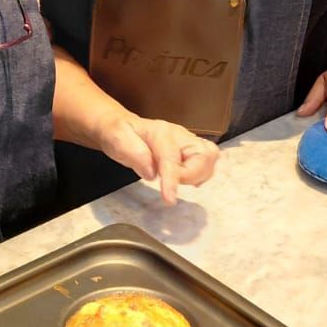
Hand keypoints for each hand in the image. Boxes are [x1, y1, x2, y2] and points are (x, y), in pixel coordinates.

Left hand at [97, 111, 218, 205]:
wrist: (120, 126)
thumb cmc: (118, 134)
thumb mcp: (116, 139)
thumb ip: (133, 153)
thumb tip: (152, 173)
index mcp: (161, 132)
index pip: (172, 157)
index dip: (173, 179)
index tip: (170, 200)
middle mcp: (180, 135)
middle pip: (205, 155)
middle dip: (192, 175)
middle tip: (169, 183)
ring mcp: (188, 142)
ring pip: (210, 159)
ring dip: (197, 176)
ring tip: (174, 180)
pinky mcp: (191, 151)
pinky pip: (206, 164)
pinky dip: (199, 175)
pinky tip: (182, 178)